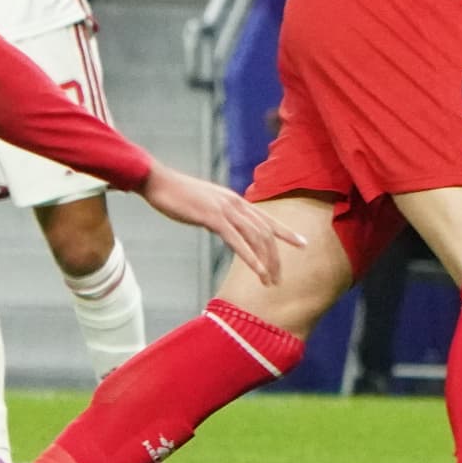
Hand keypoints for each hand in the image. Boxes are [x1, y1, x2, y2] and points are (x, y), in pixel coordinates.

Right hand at [146, 166, 293, 282]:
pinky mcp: (212, 218)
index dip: (286, 232)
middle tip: (279, 279)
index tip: (303, 243)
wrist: (158, 182)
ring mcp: (226, 210)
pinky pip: (237, 240)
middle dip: (276, 257)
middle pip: (266, 232)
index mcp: (236, 201)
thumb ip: (220, 215)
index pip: (267, 219)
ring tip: (270, 280)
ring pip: (256, 237)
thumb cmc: (179, 195)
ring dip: (265, 261)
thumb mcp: (206, 205)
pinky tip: (258, 270)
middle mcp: (236, 204)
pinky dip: (250, 257)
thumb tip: (227, 229)